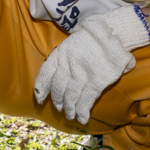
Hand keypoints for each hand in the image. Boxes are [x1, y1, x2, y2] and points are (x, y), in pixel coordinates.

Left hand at [33, 6, 149, 123]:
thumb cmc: (89, 37)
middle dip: (57, 101)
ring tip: (70, 115)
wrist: (110, 32)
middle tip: (59, 108)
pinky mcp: (95, 82)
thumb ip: (61, 58)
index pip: (45, 73)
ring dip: (69, 108)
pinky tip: (82, 118)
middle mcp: (67, 66)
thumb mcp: (70, 43)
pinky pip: (85, 100)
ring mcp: (81, 75)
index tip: (39, 98)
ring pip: (70, 97)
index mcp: (60, 55)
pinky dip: (82, 111)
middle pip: (58, 89)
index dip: (41, 88)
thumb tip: (54, 73)